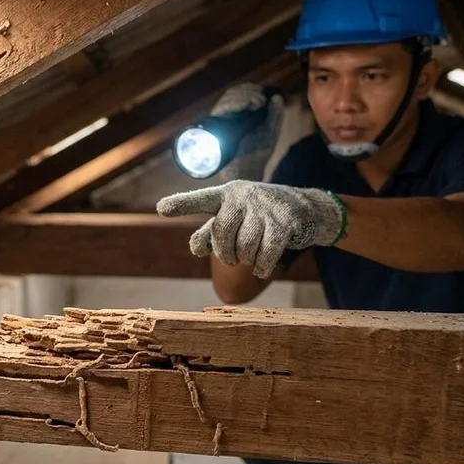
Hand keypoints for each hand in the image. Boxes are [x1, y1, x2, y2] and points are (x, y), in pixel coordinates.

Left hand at [156, 180, 345, 277]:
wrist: (303, 208)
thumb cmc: (257, 215)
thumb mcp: (233, 217)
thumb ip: (211, 232)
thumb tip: (196, 248)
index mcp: (225, 194)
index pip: (201, 200)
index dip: (181, 205)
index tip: (160, 209)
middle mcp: (243, 196)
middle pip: (221, 234)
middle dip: (224, 254)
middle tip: (232, 259)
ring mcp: (265, 208)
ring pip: (245, 247)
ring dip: (246, 260)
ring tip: (250, 258)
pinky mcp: (284, 222)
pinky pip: (266, 254)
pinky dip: (262, 267)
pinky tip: (262, 268)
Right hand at [210, 83, 283, 182]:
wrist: (245, 172)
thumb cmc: (256, 156)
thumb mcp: (270, 133)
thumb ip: (275, 115)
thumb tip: (277, 95)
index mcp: (240, 114)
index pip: (240, 93)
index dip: (250, 89)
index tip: (262, 93)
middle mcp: (228, 115)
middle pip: (233, 93)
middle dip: (248, 92)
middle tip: (260, 101)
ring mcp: (221, 121)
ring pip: (227, 99)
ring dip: (243, 96)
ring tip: (256, 105)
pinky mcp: (215, 127)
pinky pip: (220, 110)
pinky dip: (233, 104)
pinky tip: (245, 106)